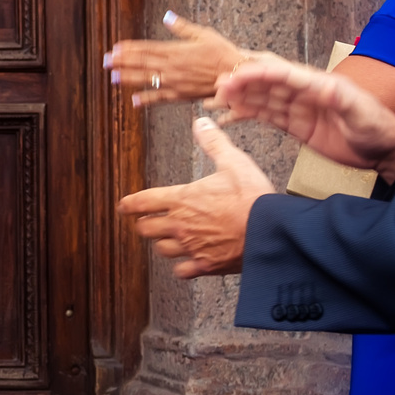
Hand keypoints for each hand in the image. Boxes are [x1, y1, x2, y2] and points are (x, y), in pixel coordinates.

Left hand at [105, 12, 250, 105]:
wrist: (237, 76)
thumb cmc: (223, 53)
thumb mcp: (204, 34)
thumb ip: (182, 27)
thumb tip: (167, 16)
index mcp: (176, 50)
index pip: (147, 48)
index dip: (129, 48)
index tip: (115, 48)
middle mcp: (172, 67)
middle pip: (141, 63)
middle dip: (122, 62)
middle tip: (105, 61)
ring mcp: (175, 82)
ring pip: (146, 80)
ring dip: (128, 78)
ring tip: (113, 78)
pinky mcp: (181, 95)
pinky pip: (160, 98)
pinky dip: (146, 99)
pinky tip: (134, 101)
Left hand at [116, 115, 272, 277]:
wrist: (272, 232)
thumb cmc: (253, 197)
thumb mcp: (234, 162)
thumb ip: (213, 142)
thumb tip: (200, 122)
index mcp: (182, 199)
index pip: (143, 201)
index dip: (129, 204)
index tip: (122, 206)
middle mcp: (181, 225)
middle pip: (146, 229)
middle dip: (144, 224)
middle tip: (146, 221)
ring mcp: (192, 247)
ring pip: (161, 250)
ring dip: (162, 243)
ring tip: (166, 239)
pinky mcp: (206, 266)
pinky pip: (182, 271)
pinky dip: (182, 267)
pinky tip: (187, 262)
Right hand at [216, 54, 394, 179]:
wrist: (385, 151)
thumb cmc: (377, 128)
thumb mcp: (361, 112)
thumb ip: (342, 99)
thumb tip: (323, 86)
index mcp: (319, 83)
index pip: (281, 73)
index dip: (257, 73)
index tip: (234, 77)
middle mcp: (305, 92)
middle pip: (266, 82)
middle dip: (241, 82)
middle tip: (217, 87)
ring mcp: (298, 108)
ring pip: (262, 98)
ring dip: (239, 97)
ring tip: (216, 100)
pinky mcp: (295, 125)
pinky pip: (266, 116)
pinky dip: (247, 114)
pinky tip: (230, 116)